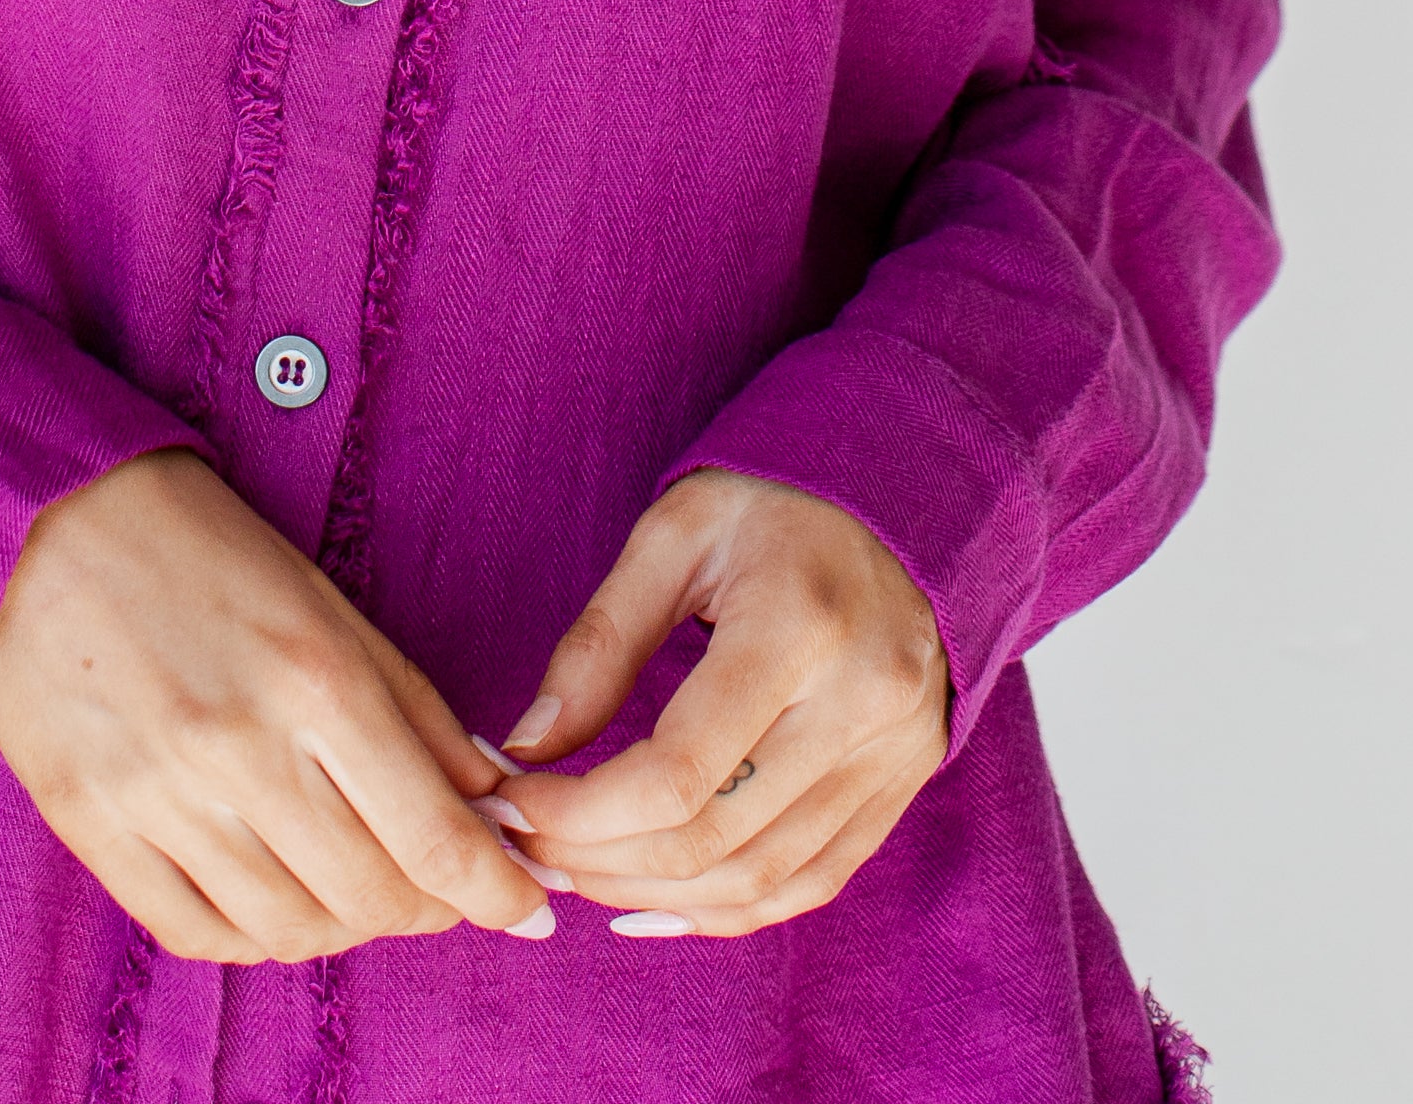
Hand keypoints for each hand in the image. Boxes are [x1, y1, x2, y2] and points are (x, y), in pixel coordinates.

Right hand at [0, 447, 554, 962]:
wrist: (54, 519)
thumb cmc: (209, 554)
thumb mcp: (330, 609)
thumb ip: (416, 713)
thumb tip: (494, 808)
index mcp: (317, 679)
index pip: (436, 838)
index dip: (498, 894)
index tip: (531, 913)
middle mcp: (240, 746)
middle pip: (372, 897)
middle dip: (427, 908)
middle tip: (438, 887)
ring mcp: (158, 793)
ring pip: (290, 928)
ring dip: (345, 924)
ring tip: (355, 886)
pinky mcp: (91, 822)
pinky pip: (195, 931)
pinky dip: (254, 933)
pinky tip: (274, 897)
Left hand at [477, 471, 947, 935]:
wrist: (901, 504)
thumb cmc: (771, 506)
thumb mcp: (674, 535)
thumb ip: (601, 641)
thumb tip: (529, 746)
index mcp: (800, 628)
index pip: (679, 772)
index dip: (581, 811)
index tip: (511, 804)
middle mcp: (861, 706)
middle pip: (714, 838)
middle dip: (600, 860)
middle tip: (526, 849)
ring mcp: (893, 757)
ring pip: (761, 878)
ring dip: (652, 893)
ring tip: (574, 872)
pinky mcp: (900, 787)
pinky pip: (810, 882)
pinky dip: (726, 908)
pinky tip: (655, 900)